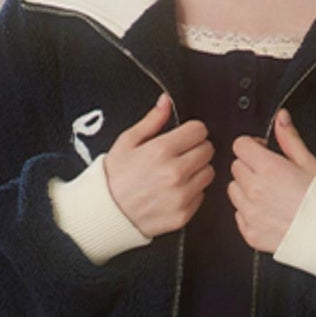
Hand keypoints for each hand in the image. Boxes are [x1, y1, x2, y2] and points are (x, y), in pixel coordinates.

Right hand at [104, 93, 214, 236]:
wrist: (107, 214)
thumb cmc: (115, 177)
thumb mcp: (127, 142)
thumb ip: (152, 121)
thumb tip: (166, 102)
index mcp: (161, 150)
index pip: (199, 130)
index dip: (192, 131)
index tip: (185, 136)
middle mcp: (174, 173)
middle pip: (208, 150)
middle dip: (196, 149)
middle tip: (180, 155)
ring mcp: (181, 196)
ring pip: (208, 173)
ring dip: (197, 171)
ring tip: (176, 173)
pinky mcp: (184, 214)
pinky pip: (201, 196)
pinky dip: (192, 192)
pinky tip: (174, 191)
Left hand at [227, 108, 315, 252]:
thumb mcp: (309, 163)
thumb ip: (289, 139)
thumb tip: (281, 119)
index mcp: (268, 169)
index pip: (240, 145)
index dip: (252, 145)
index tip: (262, 151)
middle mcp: (255, 191)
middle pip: (236, 167)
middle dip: (250, 166)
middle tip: (270, 174)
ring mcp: (250, 214)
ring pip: (234, 191)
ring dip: (246, 189)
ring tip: (269, 195)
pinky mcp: (250, 233)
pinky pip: (238, 216)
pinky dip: (249, 212)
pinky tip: (268, 212)